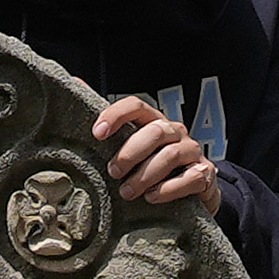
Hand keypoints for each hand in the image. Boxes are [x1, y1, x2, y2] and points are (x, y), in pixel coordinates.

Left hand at [95, 97, 221, 214]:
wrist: (192, 194)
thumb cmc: (153, 170)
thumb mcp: (130, 149)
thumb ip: (108, 124)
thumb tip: (74, 81)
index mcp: (154, 122)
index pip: (137, 106)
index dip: (116, 115)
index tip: (97, 133)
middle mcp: (175, 132)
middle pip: (154, 132)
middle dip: (130, 153)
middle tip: (113, 172)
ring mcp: (193, 152)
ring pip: (170, 156)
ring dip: (144, 176)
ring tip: (127, 193)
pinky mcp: (204, 175)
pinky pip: (189, 178)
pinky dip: (168, 190)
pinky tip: (152, 198)